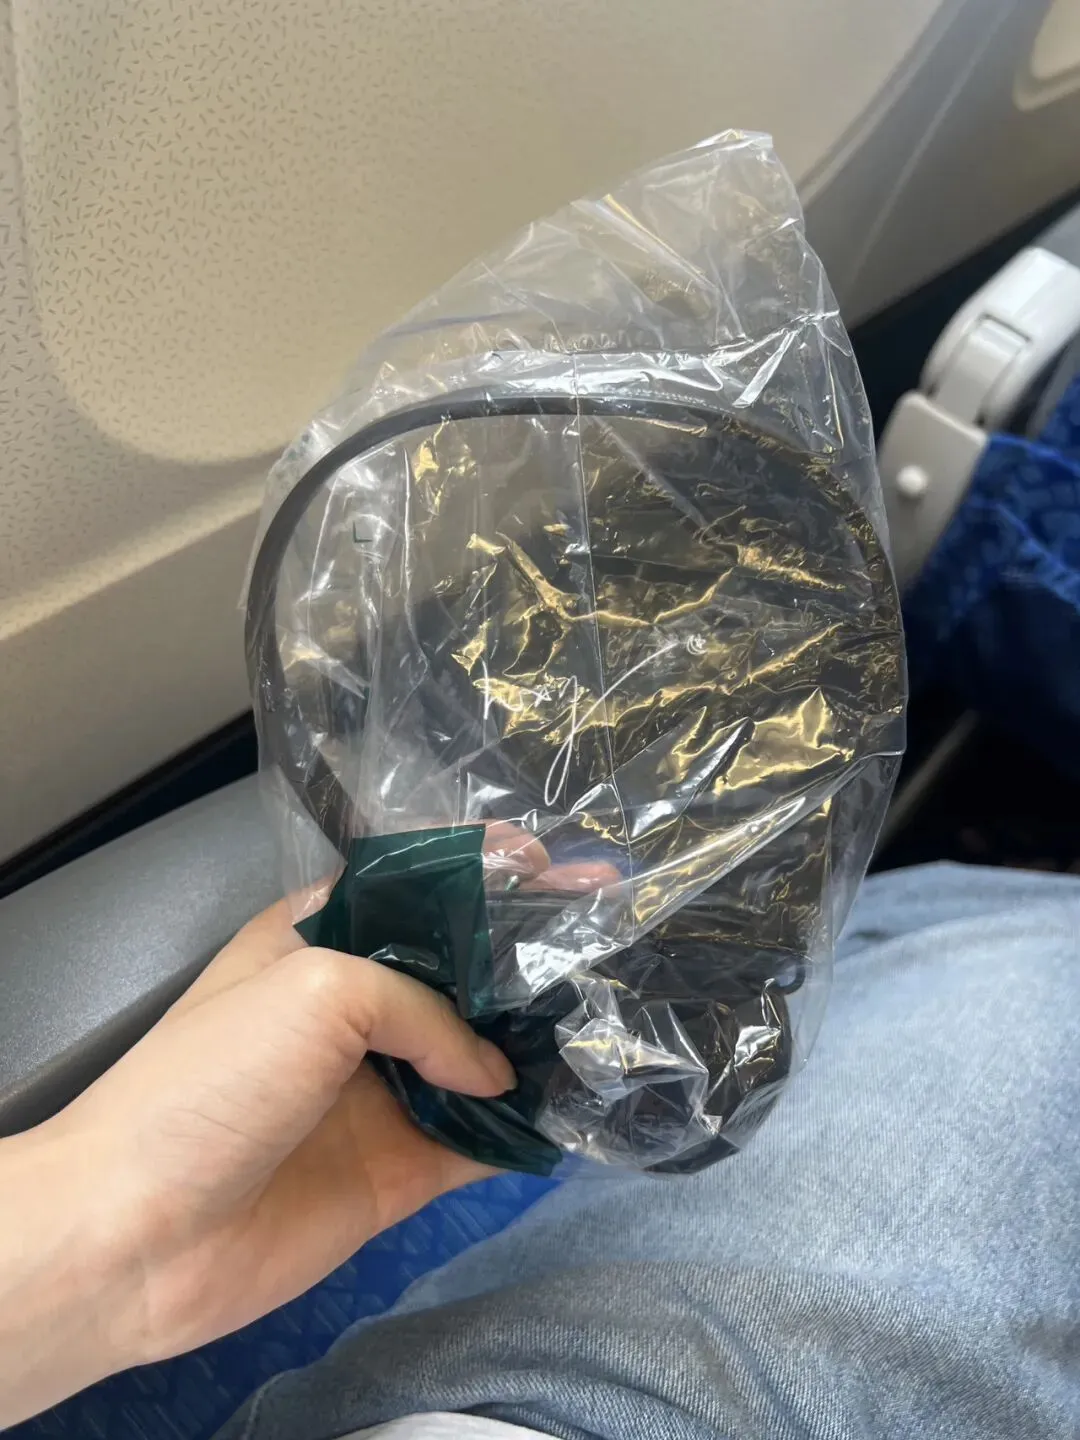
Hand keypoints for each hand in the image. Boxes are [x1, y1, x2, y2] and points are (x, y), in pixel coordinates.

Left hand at [0, 823, 617, 1426]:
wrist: (139, 1235)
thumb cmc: (214, 1079)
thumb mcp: (317, 988)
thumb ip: (424, 1009)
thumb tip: (495, 1071)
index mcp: (320, 939)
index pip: (416, 890)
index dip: (483, 872)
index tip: (555, 863)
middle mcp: (356, 1009)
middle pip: (462, 971)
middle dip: (532, 950)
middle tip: (612, 926)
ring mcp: (383, 1091)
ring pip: (482, 1056)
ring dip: (543, 1038)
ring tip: (619, 1007)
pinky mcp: (402, 1169)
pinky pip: (483, 1142)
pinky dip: (531, 1128)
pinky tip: (587, 1103)